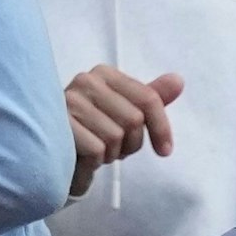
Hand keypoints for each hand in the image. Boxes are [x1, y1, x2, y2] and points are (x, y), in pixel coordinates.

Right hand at [66, 66, 184, 198]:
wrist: (57, 154)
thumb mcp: (126, 114)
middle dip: (131, 144)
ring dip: (111, 154)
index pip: (148, 98)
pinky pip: (97, 149)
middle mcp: (85, 81)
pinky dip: (95, 162)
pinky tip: (83, 157)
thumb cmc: (93, 132)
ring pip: (116, 136)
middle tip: (115, 149)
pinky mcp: (59, 124)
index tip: (165, 150)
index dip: (161, 128)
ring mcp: (69, 101)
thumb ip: (150, 98)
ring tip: (97, 150)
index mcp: (104, 74)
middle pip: (134, 119)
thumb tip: (178, 80)